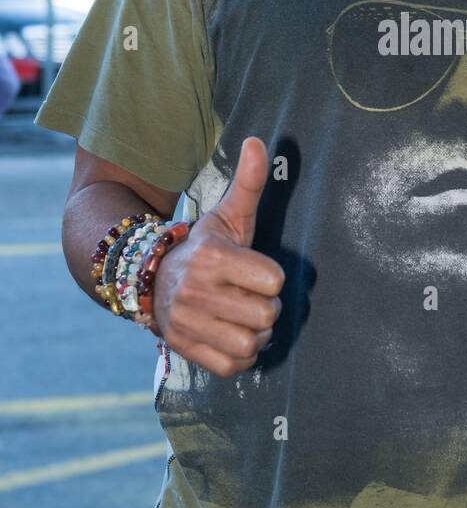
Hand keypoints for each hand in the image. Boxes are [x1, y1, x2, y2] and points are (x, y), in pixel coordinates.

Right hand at [150, 136, 284, 376]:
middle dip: (266, 308)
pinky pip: (233, 366)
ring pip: (251, 343)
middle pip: (266, 315)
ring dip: (256, 335)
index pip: (274, 280)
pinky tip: (232, 337)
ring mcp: (187, 322)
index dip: (271, 277)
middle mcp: (195, 290)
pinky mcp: (184, 349)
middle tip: (251, 298)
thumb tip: (257, 141)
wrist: (151, 278)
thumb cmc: (204, 247)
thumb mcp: (226, 215)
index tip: (255, 271)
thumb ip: (248, 183)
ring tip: (244, 319)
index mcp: (212, 256)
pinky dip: (240, 357)